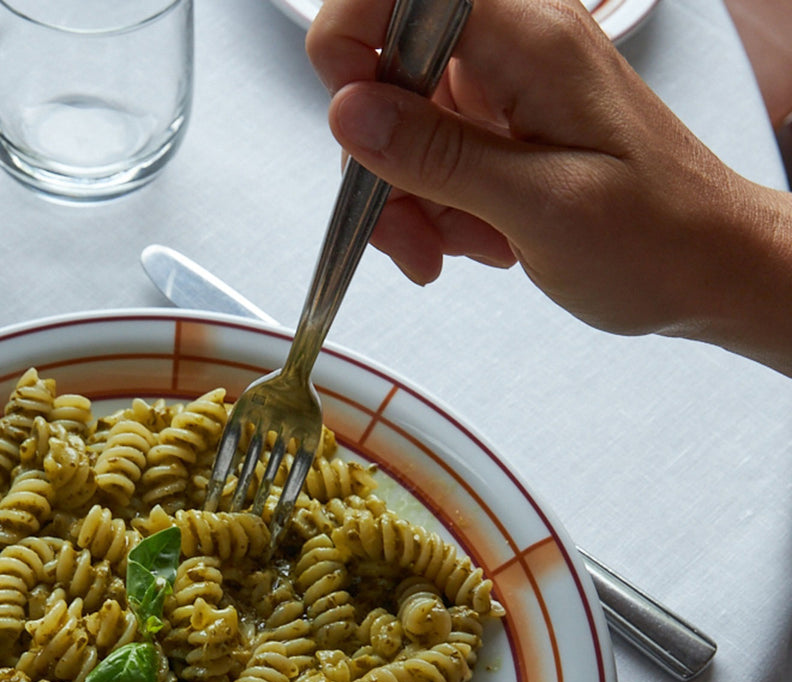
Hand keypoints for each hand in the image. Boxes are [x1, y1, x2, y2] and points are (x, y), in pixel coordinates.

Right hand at [305, 0, 791, 373]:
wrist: (710, 266)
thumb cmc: (653, 239)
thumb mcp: (539, 207)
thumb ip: (438, 156)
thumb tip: (346, 112)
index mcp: (528, 40)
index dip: (351, 42)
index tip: (350, 121)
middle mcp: (513, 46)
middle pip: (386, 73)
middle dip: (378, 162)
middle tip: (410, 237)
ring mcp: (507, 85)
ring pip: (401, 124)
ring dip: (408, 199)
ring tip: (456, 250)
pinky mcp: (505, 123)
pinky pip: (432, 154)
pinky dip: (435, 206)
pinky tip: (474, 241)